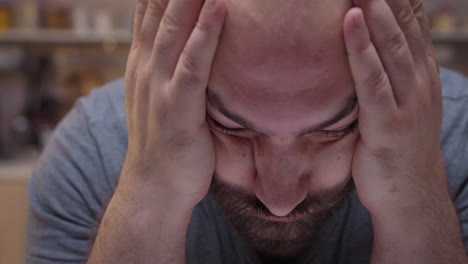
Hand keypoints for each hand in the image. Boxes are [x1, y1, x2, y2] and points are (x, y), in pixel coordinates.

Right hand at [121, 0, 225, 205]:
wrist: (154, 187)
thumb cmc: (166, 144)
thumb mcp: (161, 100)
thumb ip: (171, 70)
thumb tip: (190, 49)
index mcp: (144, 64)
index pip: (151, 10)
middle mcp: (146, 68)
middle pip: (161, 9)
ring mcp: (159, 87)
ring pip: (175, 28)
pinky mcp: (178, 109)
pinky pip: (193, 65)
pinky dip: (206, 35)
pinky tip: (221, 8)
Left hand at [345, 0, 443, 217]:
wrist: (410, 195)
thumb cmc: (396, 148)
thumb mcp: (400, 105)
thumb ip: (388, 76)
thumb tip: (366, 51)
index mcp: (420, 74)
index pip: (413, 21)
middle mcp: (419, 81)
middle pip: (403, 25)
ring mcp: (407, 101)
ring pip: (391, 44)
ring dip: (376, 8)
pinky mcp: (387, 122)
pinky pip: (372, 79)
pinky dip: (361, 48)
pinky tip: (350, 21)